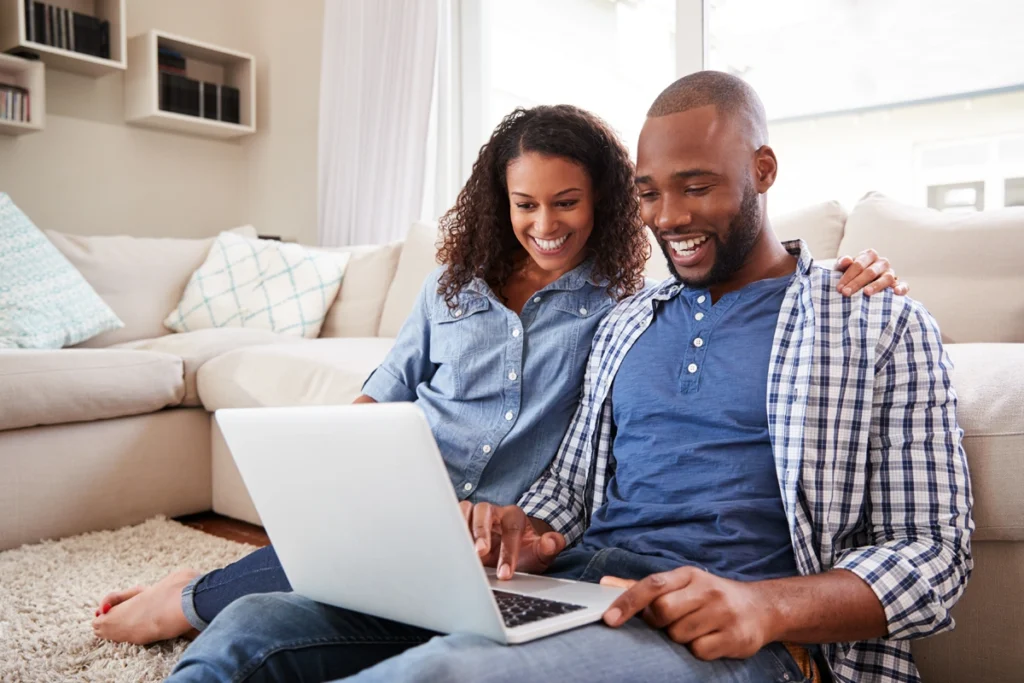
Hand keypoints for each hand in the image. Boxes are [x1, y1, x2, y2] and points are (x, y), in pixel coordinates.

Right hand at [459, 501, 565, 578]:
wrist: (512, 552)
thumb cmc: (524, 552)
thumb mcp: (540, 553)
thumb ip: (549, 547)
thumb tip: (552, 541)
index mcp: (514, 516)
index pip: (512, 528)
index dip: (508, 551)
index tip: (505, 573)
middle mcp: (493, 512)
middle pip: (484, 511)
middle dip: (481, 532)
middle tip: (479, 554)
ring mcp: (475, 516)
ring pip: (465, 510)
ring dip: (461, 527)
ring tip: (461, 549)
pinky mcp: (461, 522)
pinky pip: (451, 518)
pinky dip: (449, 530)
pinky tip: (448, 547)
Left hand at [600, 567, 775, 660]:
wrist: (761, 607)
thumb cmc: (711, 597)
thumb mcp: (681, 584)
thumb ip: (643, 587)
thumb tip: (605, 583)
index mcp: (689, 575)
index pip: (652, 584)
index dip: (628, 601)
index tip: (609, 619)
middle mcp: (707, 590)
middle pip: (663, 611)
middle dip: (659, 622)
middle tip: (670, 622)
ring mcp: (723, 613)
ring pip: (679, 635)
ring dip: (679, 638)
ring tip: (694, 629)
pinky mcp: (736, 636)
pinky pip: (699, 651)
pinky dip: (698, 650)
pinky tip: (708, 640)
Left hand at [835, 248, 909, 296]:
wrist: (856, 283)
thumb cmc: (849, 274)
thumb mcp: (842, 268)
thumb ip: (842, 263)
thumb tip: (847, 260)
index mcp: (869, 255)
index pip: (859, 264)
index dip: (848, 276)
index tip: (839, 288)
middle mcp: (881, 262)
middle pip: (871, 272)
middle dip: (857, 283)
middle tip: (846, 293)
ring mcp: (891, 273)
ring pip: (887, 278)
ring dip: (876, 286)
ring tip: (866, 293)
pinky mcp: (898, 284)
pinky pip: (904, 285)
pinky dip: (902, 288)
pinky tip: (896, 292)